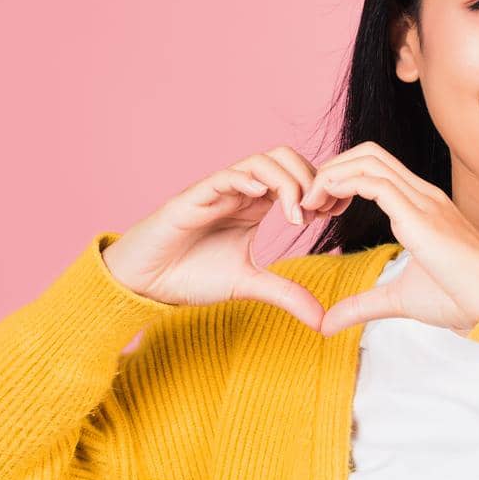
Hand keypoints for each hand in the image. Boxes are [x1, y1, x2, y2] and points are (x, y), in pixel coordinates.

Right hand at [100, 145, 341, 330]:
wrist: (144, 284)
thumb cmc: (191, 276)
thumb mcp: (249, 286)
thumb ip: (287, 295)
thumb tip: (324, 321)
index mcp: (257, 205)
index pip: (298, 176)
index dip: (322, 189)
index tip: (333, 215)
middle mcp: (241, 192)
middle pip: (286, 158)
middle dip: (311, 179)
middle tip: (318, 214)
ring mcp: (218, 191)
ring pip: (261, 162)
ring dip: (287, 183)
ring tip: (295, 217)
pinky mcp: (193, 198)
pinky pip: (223, 177)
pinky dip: (246, 180)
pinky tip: (262, 197)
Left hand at [302, 141, 478, 336]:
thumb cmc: (459, 299)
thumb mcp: (398, 300)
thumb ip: (363, 305)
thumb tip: (327, 324)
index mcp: (424, 206)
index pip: (377, 168)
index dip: (342, 179)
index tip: (321, 210)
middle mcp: (424, 195)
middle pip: (368, 153)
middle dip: (331, 169)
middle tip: (308, 204)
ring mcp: (424, 201)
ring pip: (367, 161)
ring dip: (329, 176)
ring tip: (309, 206)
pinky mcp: (420, 216)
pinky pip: (373, 182)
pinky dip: (340, 185)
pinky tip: (325, 208)